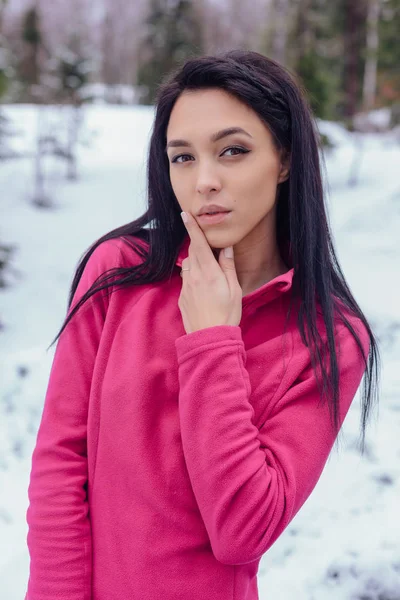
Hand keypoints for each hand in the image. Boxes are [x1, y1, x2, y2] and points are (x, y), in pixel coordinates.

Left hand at [178, 211, 242, 333]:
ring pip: (187, 266)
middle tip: (207, 245)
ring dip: (196, 262)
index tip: (185, 215)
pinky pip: (186, 281)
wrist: (209, 339)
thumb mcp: (234, 289)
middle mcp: (194, 277)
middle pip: (192, 252)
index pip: (198, 244)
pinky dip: (193, 278)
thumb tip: (225, 247)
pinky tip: (204, 290)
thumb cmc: (227, 314)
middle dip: (197, 245)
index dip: (192, 228)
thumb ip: (228, 266)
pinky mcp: (182, 298)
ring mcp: (185, 288)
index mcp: (209, 273)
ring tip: (209, 272)